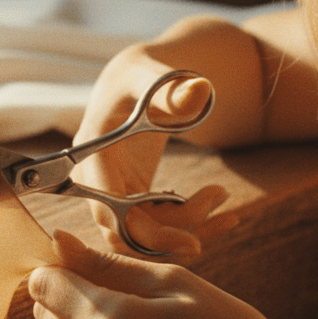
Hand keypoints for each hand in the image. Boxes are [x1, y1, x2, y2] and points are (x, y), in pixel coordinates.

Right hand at [74, 54, 237, 261]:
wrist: (135, 82)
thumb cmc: (143, 75)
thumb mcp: (157, 78)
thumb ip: (175, 90)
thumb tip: (199, 89)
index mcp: (93, 150)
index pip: (109, 208)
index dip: (146, 232)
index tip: (193, 243)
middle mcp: (94, 178)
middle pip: (124, 231)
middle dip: (173, 231)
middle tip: (221, 204)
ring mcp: (111, 192)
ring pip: (141, 236)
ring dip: (186, 229)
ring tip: (224, 196)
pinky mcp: (128, 199)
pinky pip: (154, 228)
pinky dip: (187, 225)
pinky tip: (224, 213)